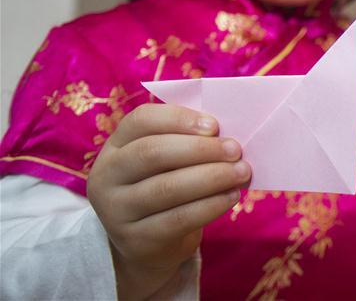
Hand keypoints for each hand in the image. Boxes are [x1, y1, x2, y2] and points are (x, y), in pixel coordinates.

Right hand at [86, 104, 250, 299]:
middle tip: (235, 150)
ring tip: (242, 171)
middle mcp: (107, 176)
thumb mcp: (166, 161)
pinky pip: (178, 219)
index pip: (141, 120)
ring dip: (212, 177)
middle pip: (152, 153)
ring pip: (167, 188)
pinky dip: (210, 205)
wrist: (148, 243)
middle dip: (200, 149)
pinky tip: (232, 196)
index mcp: (115, 146)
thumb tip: (227, 132)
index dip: (179, 118)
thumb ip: (187, 140)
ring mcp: (116, 211)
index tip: (215, 125)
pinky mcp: (136, 240)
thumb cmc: (165, 184)